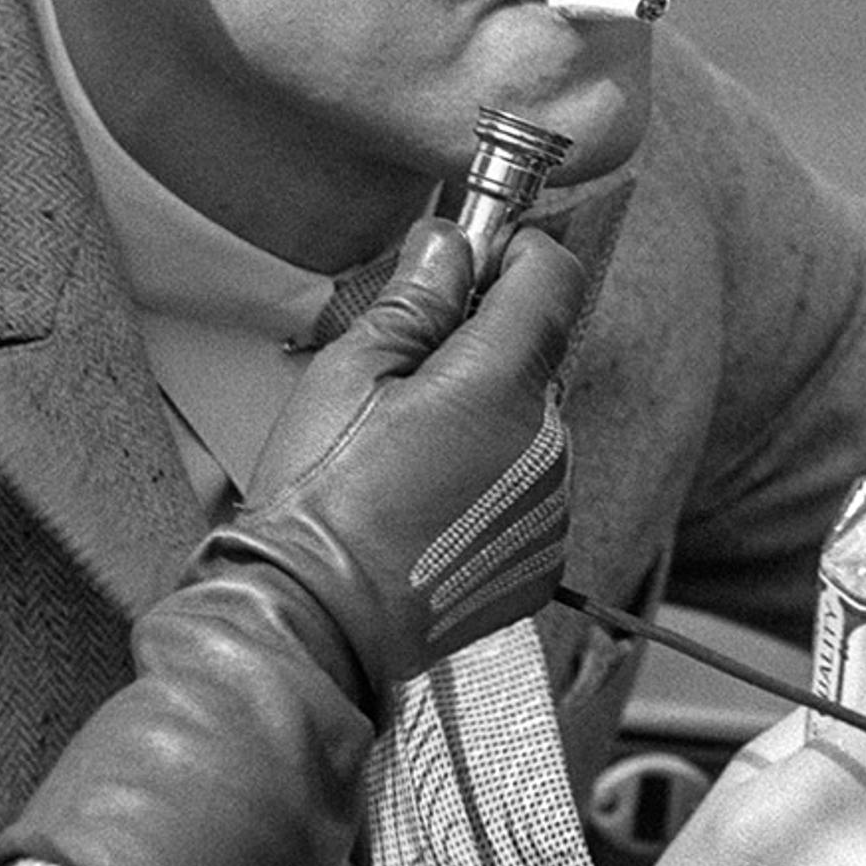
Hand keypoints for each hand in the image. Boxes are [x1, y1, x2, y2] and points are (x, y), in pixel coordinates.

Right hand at [210, 217, 587, 696]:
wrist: (315, 619)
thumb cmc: (319, 501)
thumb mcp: (348, 372)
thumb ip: (415, 301)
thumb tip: (450, 246)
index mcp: (499, 386)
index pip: (551, 278)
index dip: (509, 254)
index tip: (468, 260)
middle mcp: (546, 444)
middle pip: (535, 356)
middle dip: (479, 347)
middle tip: (398, 374)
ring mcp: (551, 506)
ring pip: (530, 425)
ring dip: (483, 419)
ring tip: (401, 455)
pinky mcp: (541, 557)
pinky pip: (527, 490)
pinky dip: (487, 483)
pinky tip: (422, 503)